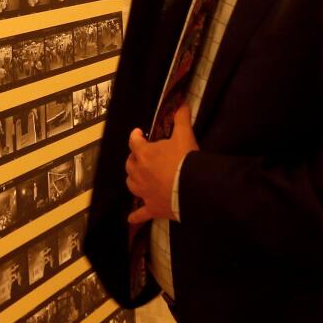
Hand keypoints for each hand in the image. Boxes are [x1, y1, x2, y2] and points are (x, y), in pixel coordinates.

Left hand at [126, 105, 197, 226]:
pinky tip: (131, 219)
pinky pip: (140, 213)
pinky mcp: (152, 207)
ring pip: (131, 184)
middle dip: (133, 158)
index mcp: (144, 154)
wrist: (192, 187)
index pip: (134, 142)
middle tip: (140, 155)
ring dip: (132, 179)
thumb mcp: (185, 135)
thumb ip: (181, 119)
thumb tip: (182, 103)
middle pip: (129, 164)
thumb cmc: (185, 160)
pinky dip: (135, 216)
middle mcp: (139, 173)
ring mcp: (144, 192)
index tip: (137, 133)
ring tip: (137, 177)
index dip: (135, 136)